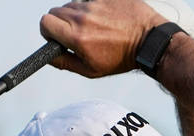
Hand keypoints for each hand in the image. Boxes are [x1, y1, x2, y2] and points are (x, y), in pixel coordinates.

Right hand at [40, 0, 167, 77]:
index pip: (45, 23)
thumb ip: (65, 62)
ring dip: (77, 14)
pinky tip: (104, 17)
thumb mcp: (91, 70)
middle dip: (61, 23)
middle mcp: (83, 17)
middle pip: (55, 11)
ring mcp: (94, 3)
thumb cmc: (122, 57)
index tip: (56, 35)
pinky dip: (93, 7)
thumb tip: (48, 56)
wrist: (148, 42)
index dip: (48, 30)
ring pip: (71, 4)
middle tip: (75, 32)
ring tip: (95, 26)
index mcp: (77, 37)